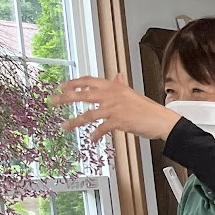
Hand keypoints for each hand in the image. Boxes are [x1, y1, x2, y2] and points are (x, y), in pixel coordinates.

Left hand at [51, 73, 178, 142]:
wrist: (161, 120)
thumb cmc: (148, 109)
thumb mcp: (132, 93)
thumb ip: (121, 84)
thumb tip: (118, 76)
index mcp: (113, 87)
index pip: (88, 81)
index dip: (72, 83)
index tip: (61, 86)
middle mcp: (111, 95)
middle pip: (82, 94)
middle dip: (64, 98)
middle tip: (52, 101)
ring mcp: (114, 108)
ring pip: (88, 114)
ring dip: (74, 121)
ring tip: (64, 126)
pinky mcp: (118, 121)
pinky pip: (101, 128)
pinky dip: (95, 134)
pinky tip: (91, 139)